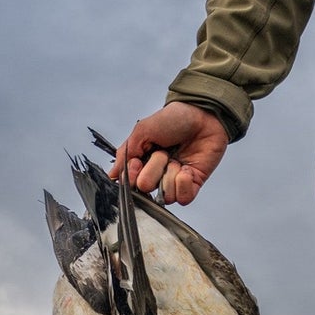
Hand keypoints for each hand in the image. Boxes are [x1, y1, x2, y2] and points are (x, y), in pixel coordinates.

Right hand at [107, 103, 227, 204]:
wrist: (202, 115)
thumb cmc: (174, 119)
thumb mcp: (142, 131)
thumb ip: (125, 155)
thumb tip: (112, 176)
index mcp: (142, 162)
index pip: (130, 183)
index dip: (133, 175)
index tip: (138, 161)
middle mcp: (157, 174)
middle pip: (146, 188)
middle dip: (154, 168)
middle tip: (163, 152)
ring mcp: (174, 180)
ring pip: (165, 195)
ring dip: (171, 174)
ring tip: (178, 159)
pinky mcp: (192, 185)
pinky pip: (183, 199)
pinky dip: (184, 184)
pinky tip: (187, 169)